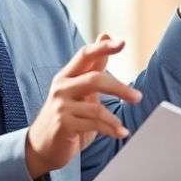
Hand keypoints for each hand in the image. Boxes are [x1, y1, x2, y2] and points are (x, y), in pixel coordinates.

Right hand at [24, 35, 141, 178]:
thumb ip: (94, 66)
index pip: (85, 55)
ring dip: (114, 119)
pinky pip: (93, 124)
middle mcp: (61, 88)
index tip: (122, 43)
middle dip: (120, 89)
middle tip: (138, 97)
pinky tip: (120, 133)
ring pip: (95, 108)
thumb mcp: (80, 90)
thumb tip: (105, 34)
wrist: (42, 146)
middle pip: (94, 80)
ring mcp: (61, 106)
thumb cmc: (67, 115)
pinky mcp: (63, 124)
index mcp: (67, 75)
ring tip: (124, 127)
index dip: (103, 47)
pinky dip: (110, 130)